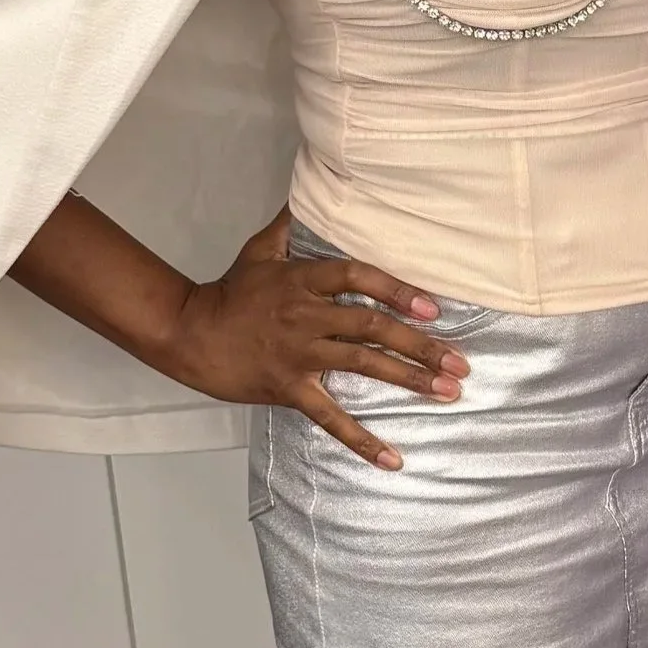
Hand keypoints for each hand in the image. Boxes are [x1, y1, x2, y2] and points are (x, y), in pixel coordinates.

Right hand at [164, 209, 467, 471]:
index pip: (357, 278)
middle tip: (460, 362)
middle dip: (420, 345)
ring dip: (409, 379)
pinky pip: (330, 418)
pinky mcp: (288, 388)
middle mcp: (306, 316)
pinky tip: (393, 458)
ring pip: (361, 366)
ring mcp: (298, 354)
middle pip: (370, 328)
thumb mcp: (260, 248)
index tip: (432, 307)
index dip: (395, 290)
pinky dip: (362, 440)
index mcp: (303, 281)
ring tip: (448, 391)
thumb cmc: (230, 290)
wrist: (187, 333)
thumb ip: (293, 223)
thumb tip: (314, 189)